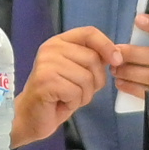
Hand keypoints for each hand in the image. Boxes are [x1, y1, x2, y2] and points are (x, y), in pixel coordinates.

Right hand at [13, 26, 117, 144]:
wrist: (31, 117)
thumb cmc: (57, 95)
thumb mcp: (77, 72)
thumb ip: (92, 60)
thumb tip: (117, 56)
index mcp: (60, 42)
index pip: (89, 33)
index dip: (107, 45)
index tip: (117, 61)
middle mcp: (51, 48)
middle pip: (92, 58)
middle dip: (95, 81)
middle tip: (80, 92)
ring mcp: (46, 64)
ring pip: (86, 78)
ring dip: (84, 95)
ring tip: (68, 98)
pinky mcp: (45, 81)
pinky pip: (76, 92)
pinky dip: (74, 103)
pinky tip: (61, 103)